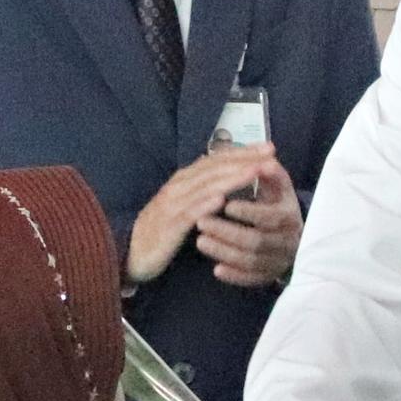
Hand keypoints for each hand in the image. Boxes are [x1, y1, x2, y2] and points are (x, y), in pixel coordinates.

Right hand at [127, 146, 280, 282]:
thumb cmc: (163, 228)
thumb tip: (230, 175)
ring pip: (205, 187)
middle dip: (243, 159)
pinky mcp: (168, 227)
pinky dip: (204, 205)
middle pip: (214, 168)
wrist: (131, 253)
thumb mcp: (185, 204)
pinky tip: (222, 200)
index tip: (268, 147)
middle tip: (269, 153)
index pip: (216, 160)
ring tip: (254, 170)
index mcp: (184, 180)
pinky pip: (188, 214)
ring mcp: (172, 205)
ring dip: (231, 177)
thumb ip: (204, 189)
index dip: (242, 152)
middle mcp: (178, 187)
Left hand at [194, 156, 303, 288]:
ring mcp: (278, 260)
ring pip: (251, 261)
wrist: (292, 232)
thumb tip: (267, 156)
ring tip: (200, 241)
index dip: (248, 212)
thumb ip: (271, 172)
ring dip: (224, 252)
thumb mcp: (278, 186)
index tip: (226, 205)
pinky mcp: (269, 275)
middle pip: (256, 241)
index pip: (270, 217)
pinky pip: (252, 279)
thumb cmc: (277, 203)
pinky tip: (216, 269)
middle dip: (227, 232)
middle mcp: (287, 240)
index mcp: (289, 216)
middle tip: (201, 222)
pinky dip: (235, 275)